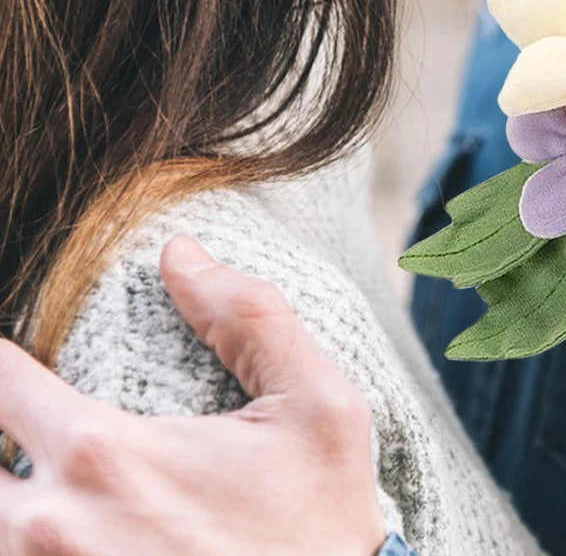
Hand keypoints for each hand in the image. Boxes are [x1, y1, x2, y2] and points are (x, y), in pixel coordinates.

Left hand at [0, 236, 387, 555]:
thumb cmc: (319, 520)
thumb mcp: (317, 403)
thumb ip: (250, 317)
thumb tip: (179, 253)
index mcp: (106, 454)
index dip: (4, 355)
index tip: (23, 348)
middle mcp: (53, 525)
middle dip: (7, 423)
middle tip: (40, 409)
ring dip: (16, 488)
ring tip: (58, 469)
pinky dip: (25, 534)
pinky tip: (74, 522)